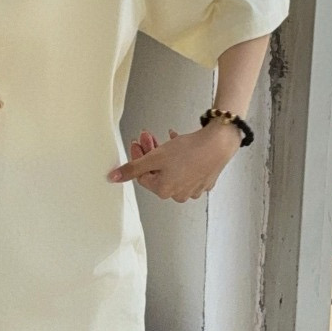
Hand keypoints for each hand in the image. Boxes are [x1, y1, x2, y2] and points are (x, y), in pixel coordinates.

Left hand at [106, 122, 240, 200]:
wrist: (218, 144)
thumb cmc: (189, 151)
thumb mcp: (155, 157)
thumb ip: (132, 168)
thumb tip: (113, 178)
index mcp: (164, 191)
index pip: (142, 175)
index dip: (138, 156)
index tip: (138, 141)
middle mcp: (179, 194)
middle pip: (157, 172)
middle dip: (150, 152)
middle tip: (148, 136)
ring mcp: (193, 188)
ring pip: (171, 169)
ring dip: (165, 153)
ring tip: (166, 138)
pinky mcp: (204, 179)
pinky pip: (186, 168)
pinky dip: (180, 156)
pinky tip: (179, 141)